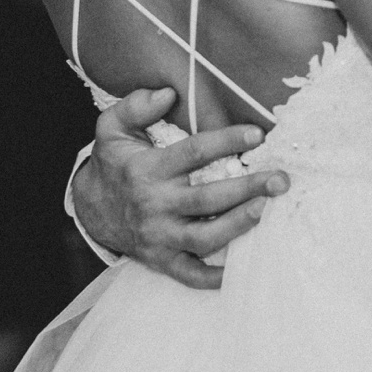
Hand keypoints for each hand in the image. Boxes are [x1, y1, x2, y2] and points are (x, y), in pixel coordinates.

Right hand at [70, 86, 289, 290]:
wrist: (91, 209)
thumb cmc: (113, 164)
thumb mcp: (112, 128)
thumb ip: (136, 106)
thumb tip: (168, 94)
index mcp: (149, 170)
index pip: (194, 153)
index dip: (227, 141)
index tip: (258, 135)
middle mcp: (156, 205)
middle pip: (207, 199)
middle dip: (247, 189)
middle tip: (280, 179)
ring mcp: (160, 236)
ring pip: (204, 237)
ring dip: (238, 226)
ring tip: (267, 210)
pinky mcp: (162, 260)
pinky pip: (191, 275)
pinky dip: (215, 278)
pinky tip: (243, 267)